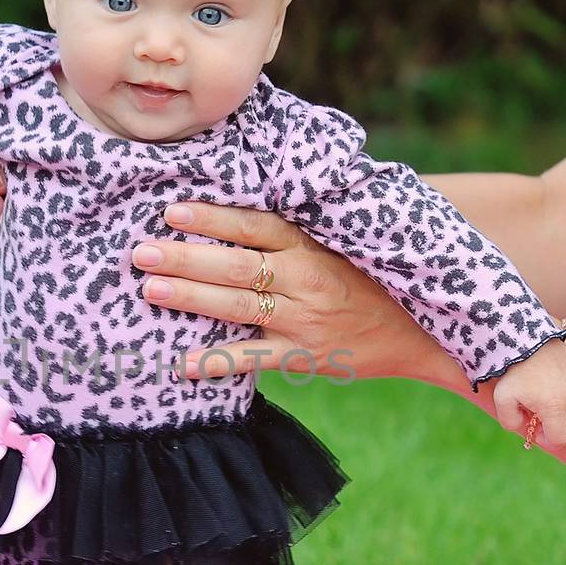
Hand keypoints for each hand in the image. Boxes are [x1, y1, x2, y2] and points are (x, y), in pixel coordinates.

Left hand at [0, 163, 447, 382]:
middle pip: (237, 265)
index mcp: (314, 245)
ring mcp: (304, 320)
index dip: (214, 219)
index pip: (256, 226)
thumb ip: (300, 226)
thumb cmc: (375, 280)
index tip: (172, 211)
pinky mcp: (305, 356)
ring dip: (191, 298)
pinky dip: (217, 361)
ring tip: (149, 288)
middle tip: (140, 251)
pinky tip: (181, 361)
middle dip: (185, 258)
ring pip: (238, 306)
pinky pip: (254, 359)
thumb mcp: (345, 242)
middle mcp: (306, 279)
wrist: (425, 332)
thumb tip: (243, 203)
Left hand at [491, 340, 565, 447]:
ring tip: (545, 397)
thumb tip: (527, 429)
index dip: (548, 440)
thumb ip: (510, 422)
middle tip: (538, 413)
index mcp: (554, 406)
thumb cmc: (513, 371)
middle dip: (555, 425)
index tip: (536, 431)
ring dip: (564, 411)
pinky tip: (555, 384)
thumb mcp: (502, 399)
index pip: (560, 439)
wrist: (527, 338)